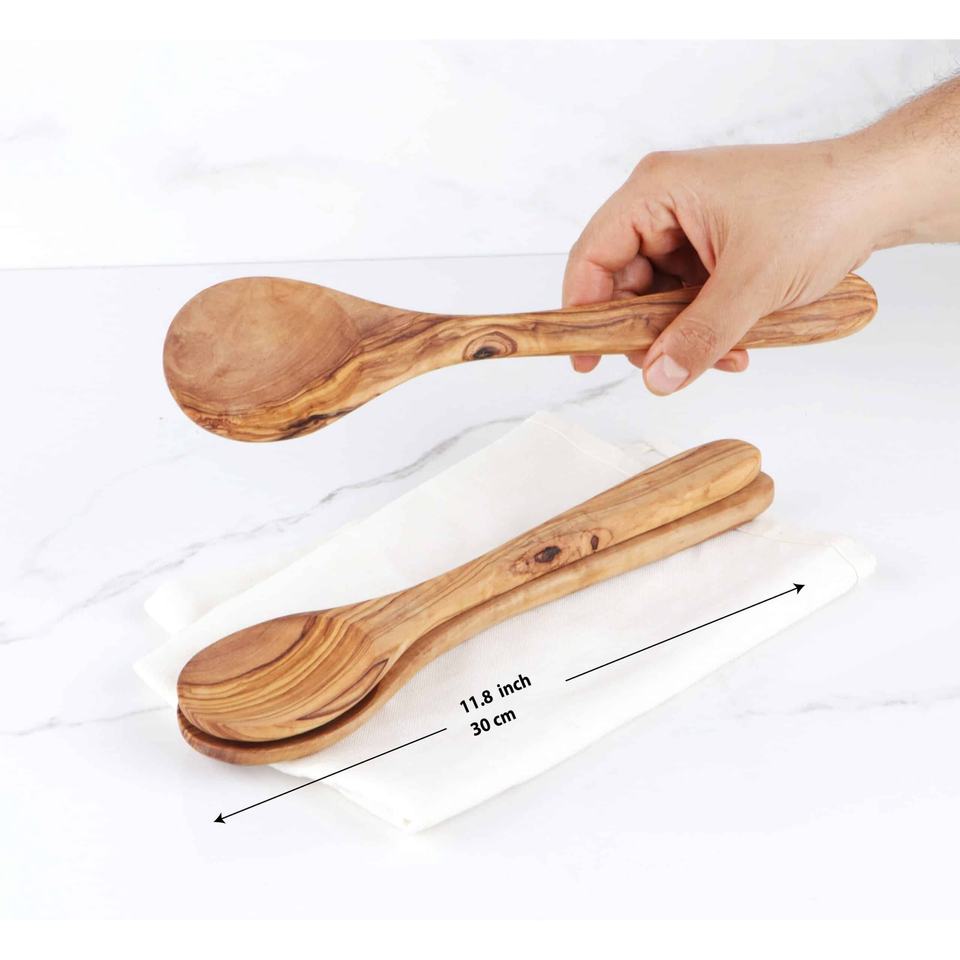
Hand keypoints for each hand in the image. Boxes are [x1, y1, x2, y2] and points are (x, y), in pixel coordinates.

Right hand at [562, 138, 882, 393]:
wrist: (880, 193)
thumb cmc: (822, 209)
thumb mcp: (753, 283)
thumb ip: (700, 335)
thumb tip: (657, 378)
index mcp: (658, 191)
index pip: (593, 256)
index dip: (582, 311)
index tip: (585, 358)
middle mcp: (664, 205)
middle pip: (621, 283)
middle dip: (646, 332)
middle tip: (665, 367)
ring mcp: (688, 227)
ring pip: (655, 297)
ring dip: (680, 334)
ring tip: (720, 355)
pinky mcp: (710, 247)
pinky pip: (685, 297)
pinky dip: (702, 325)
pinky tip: (732, 345)